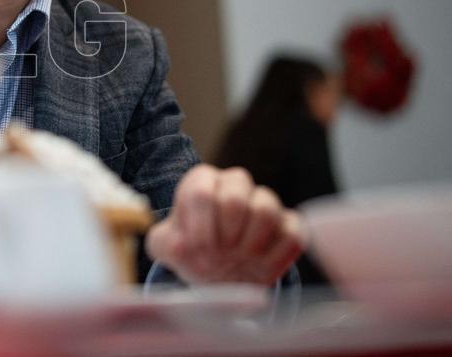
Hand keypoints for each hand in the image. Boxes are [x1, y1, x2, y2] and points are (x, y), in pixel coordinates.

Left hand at [145, 164, 304, 284]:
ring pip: (267, 207)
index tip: (195, 247)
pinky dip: (276, 255)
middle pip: (236, 193)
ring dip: (250, 241)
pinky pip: (292, 234)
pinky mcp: (289, 226)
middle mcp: (233, 185)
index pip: (202, 190)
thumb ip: (162, 242)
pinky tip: (259, 265)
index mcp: (201, 182)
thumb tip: (180, 243)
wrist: (218, 273)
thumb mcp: (164, 247)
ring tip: (239, 257)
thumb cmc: (190, 251)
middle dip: (225, 231)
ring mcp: (264, 203)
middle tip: (219, 252)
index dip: (199, 223)